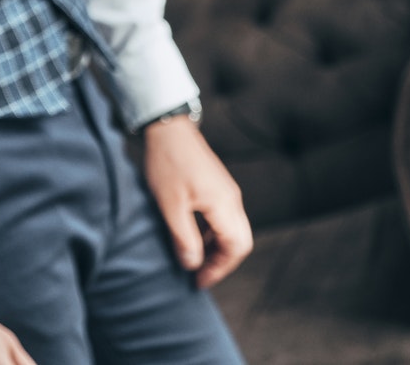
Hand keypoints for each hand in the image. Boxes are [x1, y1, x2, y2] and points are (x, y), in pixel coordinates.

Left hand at [141, 115, 252, 288]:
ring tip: (195, 260)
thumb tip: (192, 264)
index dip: (219, 269)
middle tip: (199, 275)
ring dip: (219, 249)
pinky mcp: (220, 187)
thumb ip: (184, 238)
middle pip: (241, 241)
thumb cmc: (168, 165)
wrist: (169, 129)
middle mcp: (232, 199)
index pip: (236, 247)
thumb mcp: (170, 207)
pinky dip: (216, 234)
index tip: (198, 281)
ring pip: (235, 230)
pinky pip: (227, 218)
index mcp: (223, 204)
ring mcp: (228, 191)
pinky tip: (196, 237)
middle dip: (222, 262)